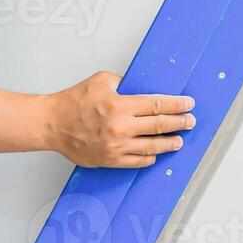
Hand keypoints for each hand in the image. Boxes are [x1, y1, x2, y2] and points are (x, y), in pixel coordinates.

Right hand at [44, 71, 195, 168]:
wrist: (52, 124)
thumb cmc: (72, 102)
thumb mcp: (101, 80)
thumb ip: (124, 82)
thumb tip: (141, 86)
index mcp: (120, 106)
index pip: (157, 105)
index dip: (176, 105)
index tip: (188, 104)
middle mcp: (121, 127)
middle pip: (160, 126)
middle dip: (179, 123)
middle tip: (190, 122)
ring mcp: (116, 146)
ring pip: (152, 146)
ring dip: (169, 143)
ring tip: (179, 140)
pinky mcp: (110, 160)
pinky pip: (137, 161)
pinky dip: (150, 157)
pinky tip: (156, 153)